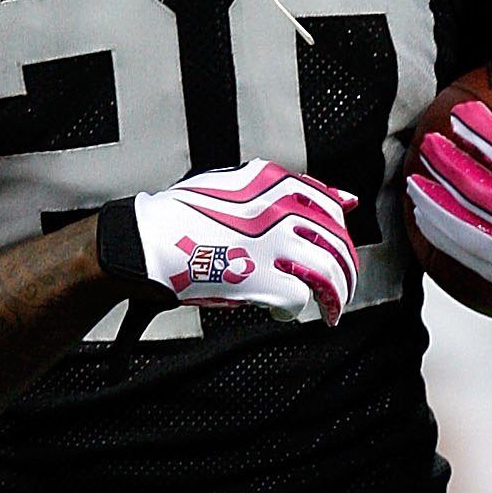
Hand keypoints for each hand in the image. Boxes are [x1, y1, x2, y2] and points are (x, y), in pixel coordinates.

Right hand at [102, 162, 359, 326]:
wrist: (147, 239)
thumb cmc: (181, 216)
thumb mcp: (234, 184)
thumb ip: (284, 190)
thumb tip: (343, 197)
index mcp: (272, 181)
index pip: (328, 202)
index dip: (338, 229)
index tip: (339, 245)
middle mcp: (279, 208)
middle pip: (336, 241)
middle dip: (345, 270)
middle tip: (339, 289)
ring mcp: (273, 244)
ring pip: (329, 272)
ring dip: (333, 296)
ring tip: (327, 309)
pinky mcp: (262, 278)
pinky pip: (298, 299)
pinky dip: (294, 310)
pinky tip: (280, 311)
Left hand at [407, 92, 491, 340]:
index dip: (484, 134)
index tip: (461, 113)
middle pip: (482, 193)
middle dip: (450, 166)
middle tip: (427, 143)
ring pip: (468, 230)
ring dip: (436, 204)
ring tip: (413, 181)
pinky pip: (470, 259)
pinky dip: (444, 238)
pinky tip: (424, 220)